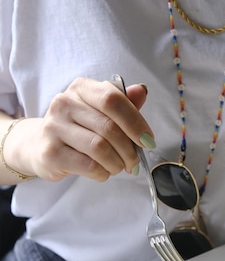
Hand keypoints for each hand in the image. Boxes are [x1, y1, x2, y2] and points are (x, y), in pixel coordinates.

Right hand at [3, 77, 153, 181]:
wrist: (39, 146)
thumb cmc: (78, 128)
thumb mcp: (100, 112)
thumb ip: (122, 104)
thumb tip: (141, 92)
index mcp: (81, 88)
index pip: (113, 99)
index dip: (135, 122)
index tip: (148, 140)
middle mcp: (64, 103)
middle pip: (109, 127)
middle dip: (129, 149)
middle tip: (135, 162)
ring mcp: (54, 127)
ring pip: (100, 148)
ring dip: (117, 163)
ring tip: (119, 167)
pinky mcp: (50, 153)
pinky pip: (89, 165)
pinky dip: (103, 172)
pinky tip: (103, 172)